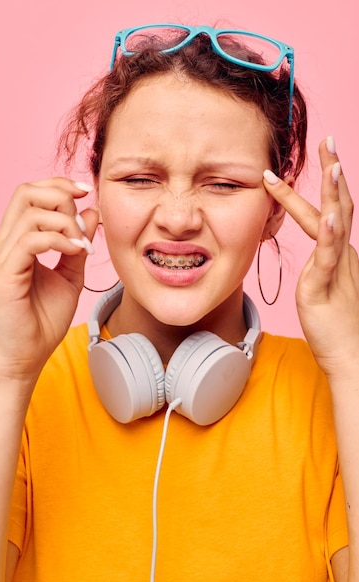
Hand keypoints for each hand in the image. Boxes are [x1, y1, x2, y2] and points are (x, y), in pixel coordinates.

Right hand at [0, 177, 98, 380]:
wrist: (24, 356)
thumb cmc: (43, 320)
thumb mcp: (70, 276)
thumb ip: (78, 244)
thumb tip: (91, 212)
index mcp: (17, 240)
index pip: (30, 194)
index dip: (60, 186)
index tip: (88, 194)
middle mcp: (5, 243)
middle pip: (25, 192)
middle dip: (61, 194)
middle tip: (84, 219)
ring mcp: (1, 256)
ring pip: (29, 212)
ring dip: (65, 222)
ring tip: (83, 244)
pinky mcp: (5, 273)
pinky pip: (30, 240)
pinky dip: (59, 240)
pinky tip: (77, 251)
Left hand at [263, 138, 358, 378]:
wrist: (350, 355)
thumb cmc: (337, 324)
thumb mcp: (326, 286)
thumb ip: (322, 265)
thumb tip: (318, 254)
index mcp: (339, 253)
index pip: (333, 210)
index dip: (328, 182)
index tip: (324, 155)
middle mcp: (342, 254)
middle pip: (337, 205)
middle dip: (332, 172)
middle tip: (328, 140)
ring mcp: (337, 268)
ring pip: (334, 224)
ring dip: (333, 193)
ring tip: (332, 165)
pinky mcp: (325, 286)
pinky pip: (327, 257)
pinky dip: (329, 235)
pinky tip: (328, 216)